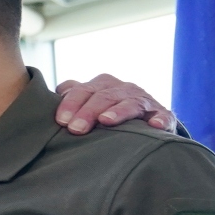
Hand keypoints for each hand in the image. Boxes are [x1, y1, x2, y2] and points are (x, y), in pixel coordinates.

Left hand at [55, 74, 176, 134]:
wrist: (148, 121)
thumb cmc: (109, 113)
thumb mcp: (90, 103)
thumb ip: (72, 97)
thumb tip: (50, 96)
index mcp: (102, 85)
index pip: (83, 90)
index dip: (70, 103)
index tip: (61, 121)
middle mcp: (122, 89)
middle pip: (103, 96)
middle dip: (88, 111)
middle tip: (75, 128)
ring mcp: (144, 101)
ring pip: (130, 103)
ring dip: (118, 111)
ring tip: (106, 120)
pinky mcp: (163, 115)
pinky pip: (163, 116)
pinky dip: (160, 120)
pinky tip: (153, 126)